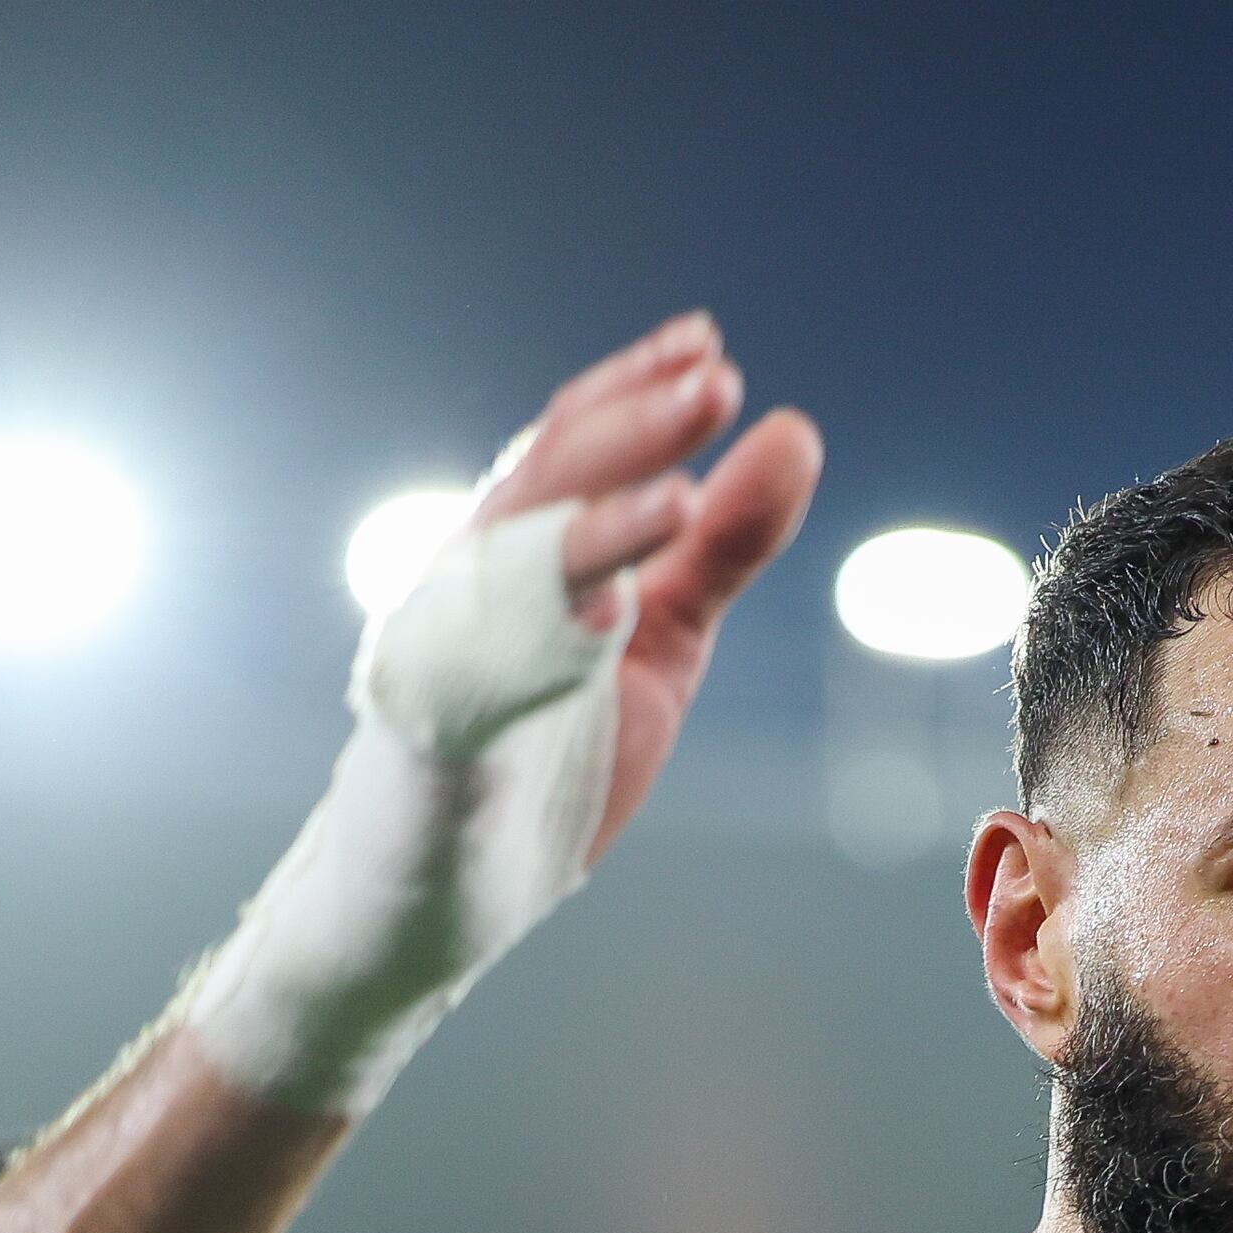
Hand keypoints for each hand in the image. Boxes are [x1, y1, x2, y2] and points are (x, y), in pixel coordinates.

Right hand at [469, 312, 825, 863]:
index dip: (633, 388)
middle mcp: (479, 570)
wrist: (453, 890)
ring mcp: (450, 633)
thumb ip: (723, 545)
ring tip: (685, 465)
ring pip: (520, 533)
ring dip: (602, 487)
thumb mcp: (663, 637)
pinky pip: (491, 646)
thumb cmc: (550, 754)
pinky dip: (552, 608)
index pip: (576, 441)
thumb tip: (796, 432)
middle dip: (631, 422)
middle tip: (714, 376)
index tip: (704, 343)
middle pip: (553, 468)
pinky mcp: (436, 712)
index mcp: (526, 545)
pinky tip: (619, 594)